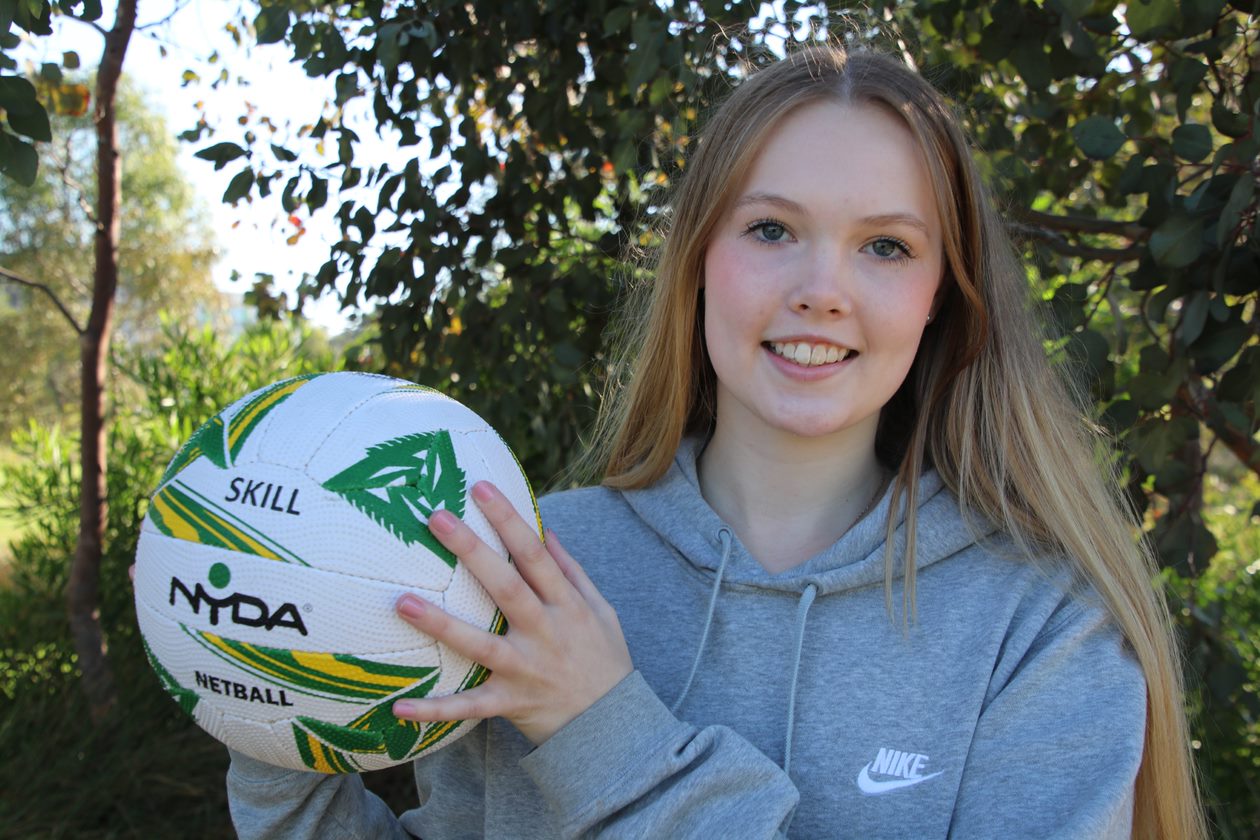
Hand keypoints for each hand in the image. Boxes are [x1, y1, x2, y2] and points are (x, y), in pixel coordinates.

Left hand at [391, 481, 632, 744]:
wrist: (616, 727)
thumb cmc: (604, 660)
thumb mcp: (601, 610)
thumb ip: (572, 571)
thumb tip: (545, 530)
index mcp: (568, 606)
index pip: (536, 554)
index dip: (509, 520)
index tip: (481, 487)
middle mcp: (546, 633)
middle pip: (507, 587)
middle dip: (472, 551)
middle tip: (437, 517)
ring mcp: (526, 669)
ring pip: (480, 645)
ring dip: (441, 624)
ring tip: (401, 602)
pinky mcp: (510, 703)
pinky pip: (468, 707)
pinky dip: (435, 709)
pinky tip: (398, 707)